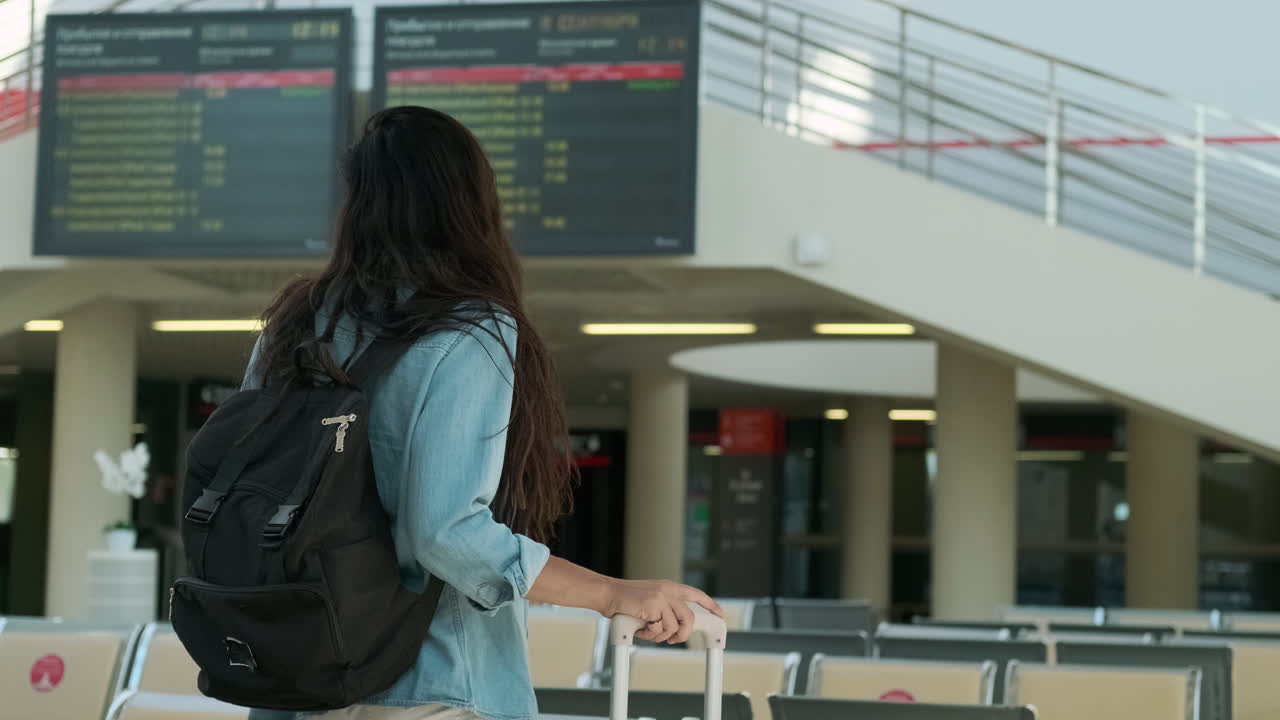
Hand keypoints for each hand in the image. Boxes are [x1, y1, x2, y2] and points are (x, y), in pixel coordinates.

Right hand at [599, 578, 722, 643]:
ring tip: (649, 633)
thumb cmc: (625, 602)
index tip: (720, 614)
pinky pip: (662, 629)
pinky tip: (641, 629)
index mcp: (669, 586)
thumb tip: (674, 629)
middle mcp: (668, 589)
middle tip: (672, 641)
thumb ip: (664, 610)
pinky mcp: (655, 605)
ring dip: (662, 636)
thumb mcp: (649, 601)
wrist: (607, 594)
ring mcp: (662, 596)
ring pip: (675, 626)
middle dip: (683, 635)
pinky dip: (651, 635)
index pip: (696, 594)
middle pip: (690, 617)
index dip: (711, 604)